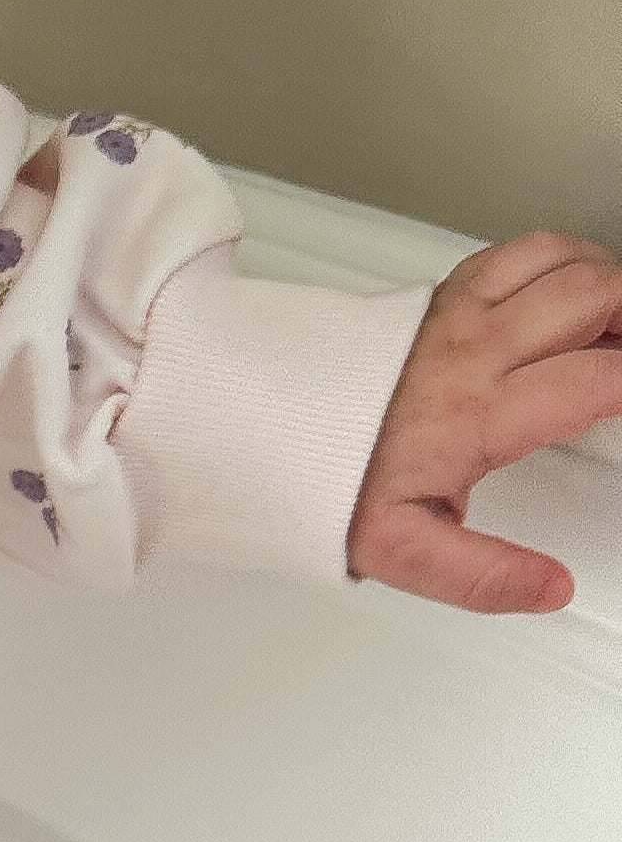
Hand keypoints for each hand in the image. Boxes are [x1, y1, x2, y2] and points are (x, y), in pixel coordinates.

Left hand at [347, 230, 621, 611]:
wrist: (257, 430)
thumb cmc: (325, 480)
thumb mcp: (399, 551)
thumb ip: (478, 573)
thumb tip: (547, 588)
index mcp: (476, 415)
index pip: (598, 379)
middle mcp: (472, 352)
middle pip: (594, 299)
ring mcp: (456, 315)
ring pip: (564, 263)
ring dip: (612, 284)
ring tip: (620, 327)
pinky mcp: (440, 295)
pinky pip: (520, 253)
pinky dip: (567, 261)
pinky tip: (575, 292)